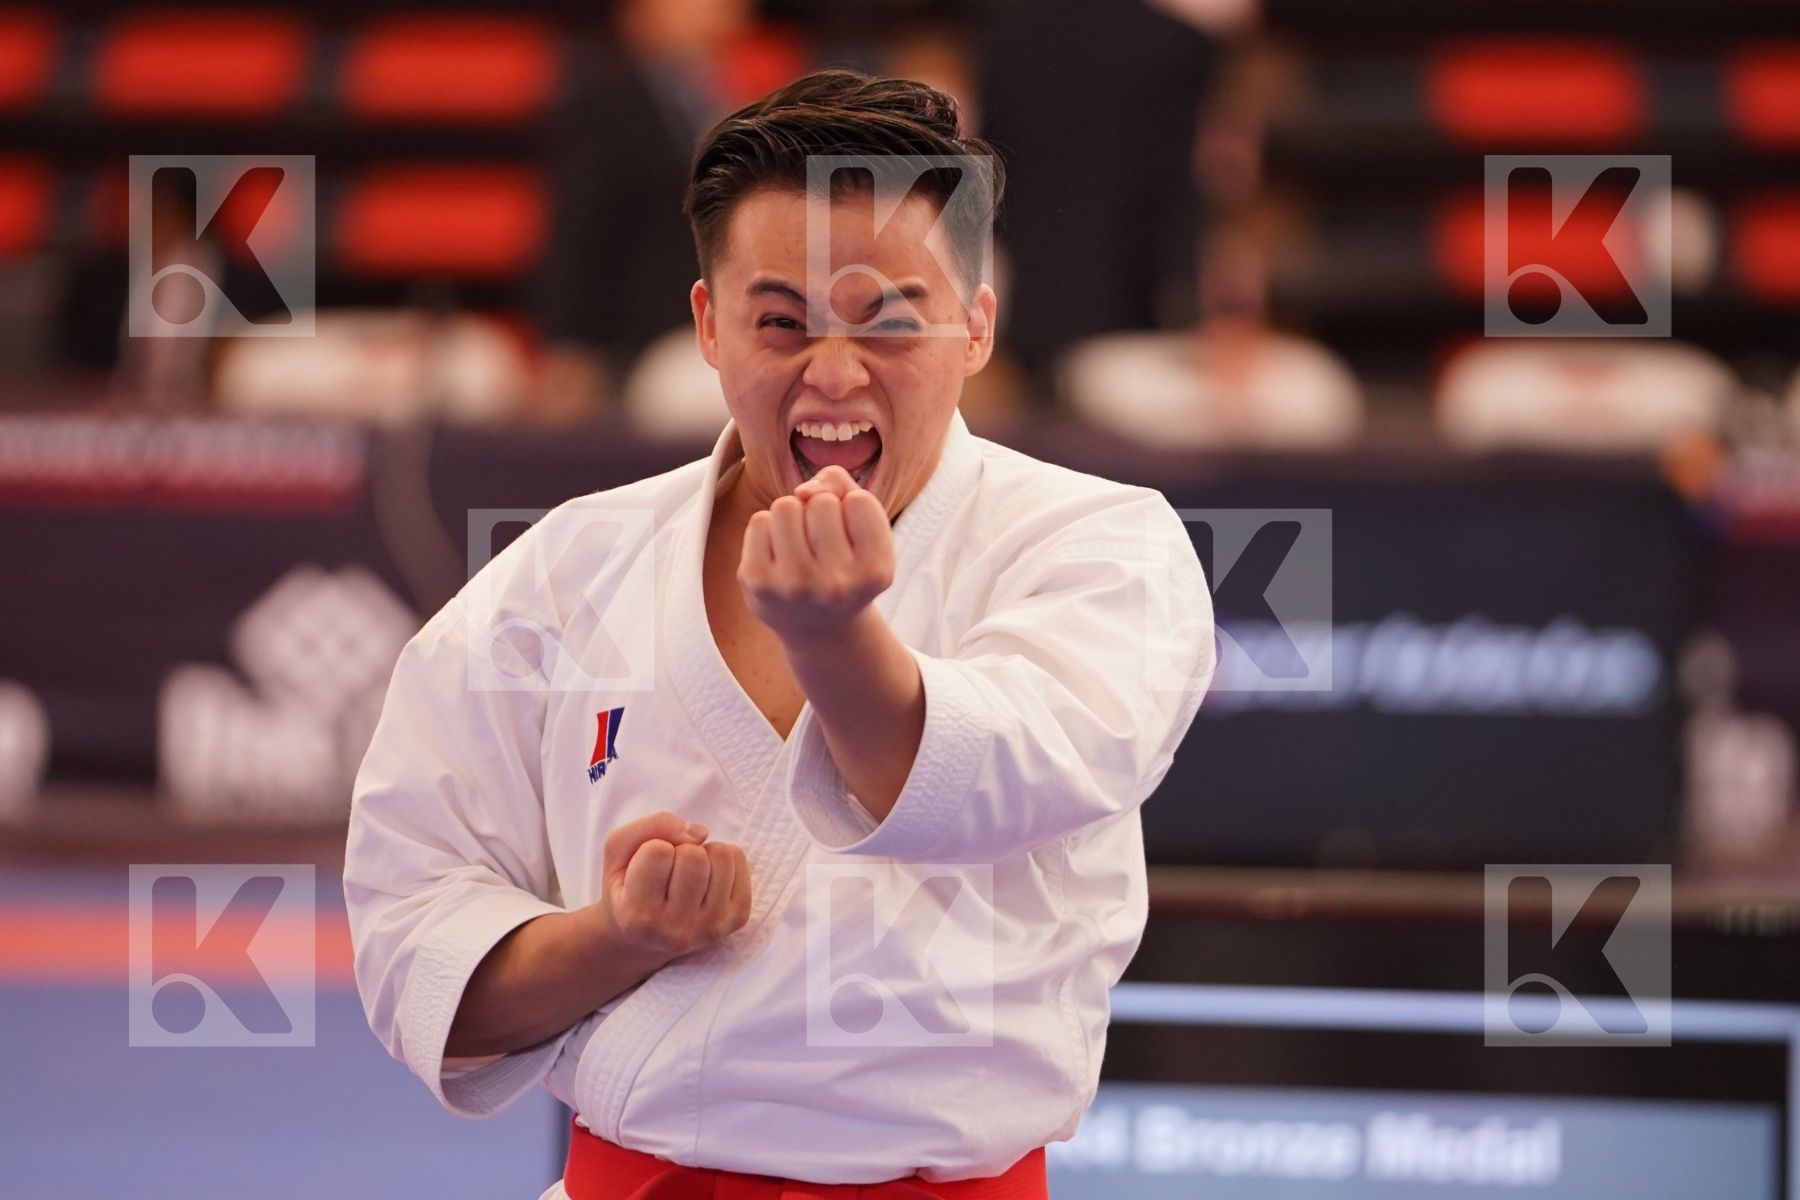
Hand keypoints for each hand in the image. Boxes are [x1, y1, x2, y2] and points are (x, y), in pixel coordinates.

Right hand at [595, 811, 750, 961]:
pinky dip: (722, 858)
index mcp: (639, 916)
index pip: (658, 851)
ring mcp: (711, 927)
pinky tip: (707, 878)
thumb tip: (701, 833)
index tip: (646, 868)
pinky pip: (738, 859)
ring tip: (688, 873)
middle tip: (670, 870)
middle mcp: (677, 929)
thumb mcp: (618, 851)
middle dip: (681, 849)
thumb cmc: (628, 887)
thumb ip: (650, 827)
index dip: (652, 846)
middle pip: (693, 854)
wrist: (645, 936)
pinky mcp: (737, 918)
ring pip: (722, 855)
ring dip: (704, 852)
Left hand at [739, 465, 894, 641]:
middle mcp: (837, 585)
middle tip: (823, 546)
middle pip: (821, 501)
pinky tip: (779, 556)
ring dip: (793, 516)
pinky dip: (769, 529)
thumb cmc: (846, 568)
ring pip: (787, 505)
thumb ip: (846, 489)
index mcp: (875, 572)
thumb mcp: (867, 533)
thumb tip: (803, 490)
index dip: (852, 509)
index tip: (852, 538)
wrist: (819, 629)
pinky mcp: (757, 583)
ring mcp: (794, 586)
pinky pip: (759, 521)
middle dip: (820, 511)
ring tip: (800, 545)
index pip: (859, 500)